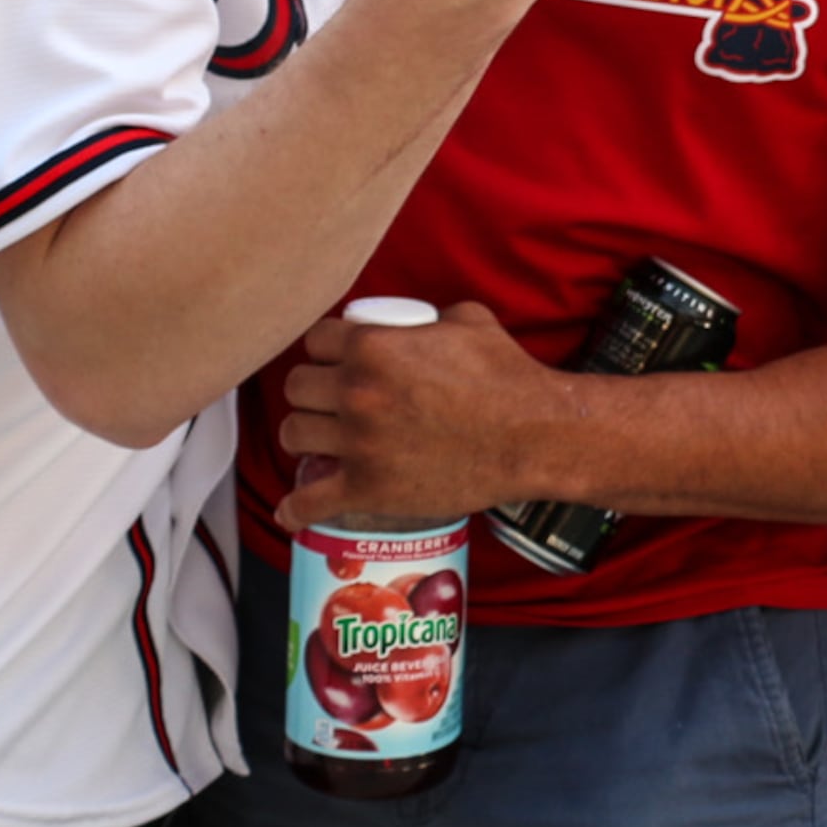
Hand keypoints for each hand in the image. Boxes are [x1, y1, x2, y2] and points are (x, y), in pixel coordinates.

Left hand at [272, 301, 554, 526]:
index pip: (315, 341)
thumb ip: (428, 316)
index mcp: (373, 346)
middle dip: (311, 392)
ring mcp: (358, 443)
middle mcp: (356, 392)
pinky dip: (297, 508)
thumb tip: (417, 320)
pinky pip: (309, 501)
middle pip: (296, 387)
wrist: (532, 436)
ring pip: (293, 435)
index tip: (335, 362)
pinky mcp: (368, 488)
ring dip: (306, 437)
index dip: (325, 350)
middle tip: (330, 402)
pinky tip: (295, 510)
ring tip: (323, 442)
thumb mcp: (468, 321)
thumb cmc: (507, 377)